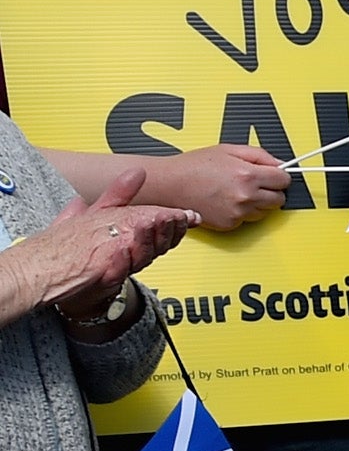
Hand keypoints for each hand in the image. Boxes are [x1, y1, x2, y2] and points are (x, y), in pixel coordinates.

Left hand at [32, 170, 197, 314]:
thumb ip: (120, 194)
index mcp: (134, 238)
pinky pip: (117, 270)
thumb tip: (137, 172)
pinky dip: (122, 260)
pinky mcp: (105, 278)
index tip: (188, 214)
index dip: (178, 222)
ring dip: (148, 239)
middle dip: (167, 229)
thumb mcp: (100, 213)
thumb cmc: (79, 250)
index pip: (163, 229)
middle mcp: (132, 253)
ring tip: (149, 223)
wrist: (56, 278)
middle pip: (160, 243)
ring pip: (143, 255)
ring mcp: (120, 266)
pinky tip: (123, 249)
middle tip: (172, 216)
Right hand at [160, 145, 289, 230]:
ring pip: (266, 211)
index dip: (280, 176)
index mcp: (248, 175)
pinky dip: (243, 212)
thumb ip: (260, 156)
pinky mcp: (229, 225)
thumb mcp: (229, 149)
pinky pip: (248, 219)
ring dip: (258, 202)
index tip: (274, 175)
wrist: (168, 185)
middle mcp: (245, 196)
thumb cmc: (193, 166)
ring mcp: (238, 213)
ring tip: (237, 191)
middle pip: (279, 199)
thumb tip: (280, 164)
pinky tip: (227, 200)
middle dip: (272, 190)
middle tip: (256, 183)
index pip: (284, 180)